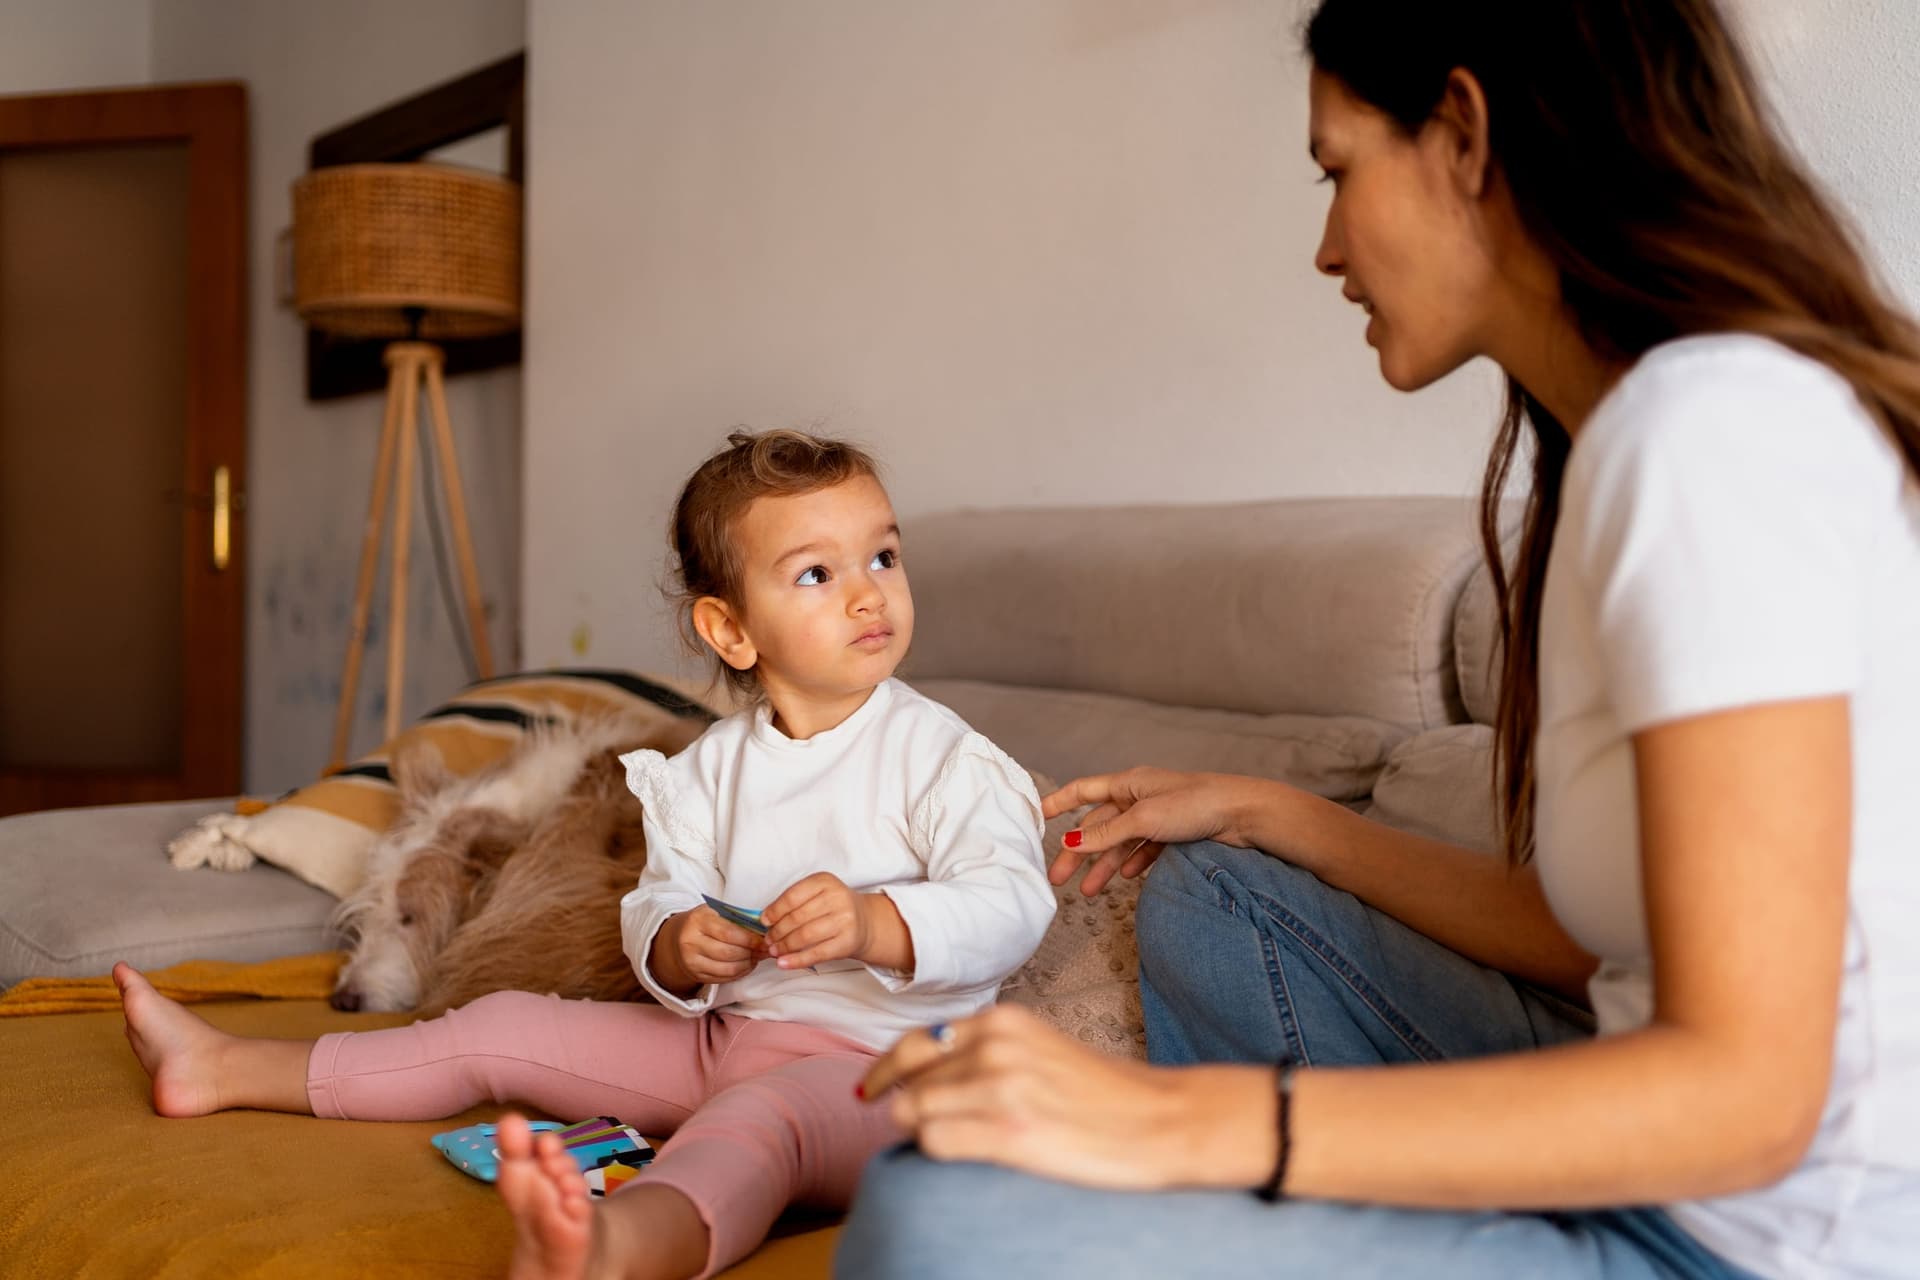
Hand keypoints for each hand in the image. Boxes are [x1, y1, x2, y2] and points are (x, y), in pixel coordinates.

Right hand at [667, 906, 767, 986]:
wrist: (676, 939)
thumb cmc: (702, 923)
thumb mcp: (714, 912)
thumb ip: (736, 919)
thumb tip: (762, 931)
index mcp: (697, 921)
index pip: (728, 933)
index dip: (750, 939)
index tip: (764, 940)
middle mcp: (691, 942)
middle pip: (728, 953)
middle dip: (751, 952)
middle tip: (765, 950)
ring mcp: (692, 961)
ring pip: (727, 968)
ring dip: (748, 964)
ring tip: (757, 957)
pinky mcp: (696, 975)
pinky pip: (723, 978)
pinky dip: (740, 973)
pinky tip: (747, 965)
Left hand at [761, 872, 883, 969]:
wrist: (866, 922)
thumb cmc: (834, 907)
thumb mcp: (818, 893)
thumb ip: (795, 901)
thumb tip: (766, 920)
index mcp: (825, 881)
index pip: (792, 896)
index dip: (775, 911)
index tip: (764, 921)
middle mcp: (837, 898)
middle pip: (797, 918)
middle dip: (777, 931)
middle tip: (768, 940)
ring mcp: (845, 920)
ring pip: (805, 936)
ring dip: (784, 946)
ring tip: (774, 951)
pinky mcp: (848, 942)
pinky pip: (816, 954)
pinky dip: (796, 960)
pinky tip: (783, 963)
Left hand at [856, 1005, 1275, 1190]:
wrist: (1161, 1119)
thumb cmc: (1103, 1092)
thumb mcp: (1040, 1047)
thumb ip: (988, 1050)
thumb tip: (929, 1071)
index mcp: (1002, 1021)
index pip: (916, 1041)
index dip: (888, 1068)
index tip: (872, 1088)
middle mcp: (995, 1046)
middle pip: (907, 1074)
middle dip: (889, 1096)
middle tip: (877, 1112)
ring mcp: (1000, 1088)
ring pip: (913, 1110)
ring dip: (918, 1129)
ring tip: (944, 1138)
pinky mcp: (1009, 1132)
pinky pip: (934, 1143)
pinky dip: (935, 1151)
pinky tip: (960, 1155)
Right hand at [1042, 768, 1263, 895]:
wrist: (1245, 814)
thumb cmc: (1197, 804)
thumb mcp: (1144, 819)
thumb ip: (1106, 834)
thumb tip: (1071, 842)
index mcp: (1129, 783)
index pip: (1083, 790)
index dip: (1058, 802)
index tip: (1036, 816)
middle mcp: (1141, 796)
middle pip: (1099, 824)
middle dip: (1078, 851)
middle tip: (1058, 878)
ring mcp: (1159, 815)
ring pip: (1121, 842)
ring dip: (1104, 866)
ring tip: (1090, 892)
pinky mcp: (1176, 833)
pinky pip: (1146, 849)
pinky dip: (1134, 863)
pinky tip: (1127, 879)